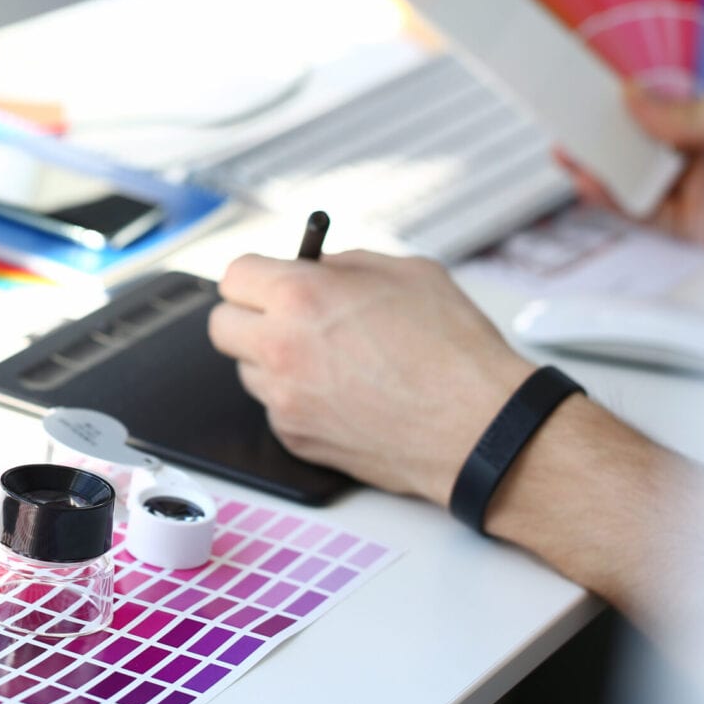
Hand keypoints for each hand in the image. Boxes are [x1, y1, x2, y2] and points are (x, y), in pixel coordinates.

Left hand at [209, 250, 533, 505]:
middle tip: (286, 317)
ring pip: (248, 370)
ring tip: (329, 360)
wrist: (480, 426)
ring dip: (273, 361)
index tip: (272, 281)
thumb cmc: (454, 349)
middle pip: (222, 325)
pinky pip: (276, 408)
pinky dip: (298, 400)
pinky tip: (343, 395)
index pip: (233, 276)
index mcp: (299, 296)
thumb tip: (315, 267)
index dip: (257, 276)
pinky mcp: (296, 439)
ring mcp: (283, 399)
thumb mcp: (405, 271)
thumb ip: (345, 265)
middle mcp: (279, 348)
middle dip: (250, 316)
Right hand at [555, 82, 703, 250]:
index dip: (637, 88)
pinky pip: (643, 213)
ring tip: (564, 151)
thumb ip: (690, 108)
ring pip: (638, 175)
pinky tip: (589, 183)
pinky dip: (611, 201)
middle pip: (647, 136)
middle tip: (568, 116)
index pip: (676, 94)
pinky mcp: (696, 226)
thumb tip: (636, 98)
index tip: (598, 80)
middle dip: (606, 128)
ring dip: (598, 165)